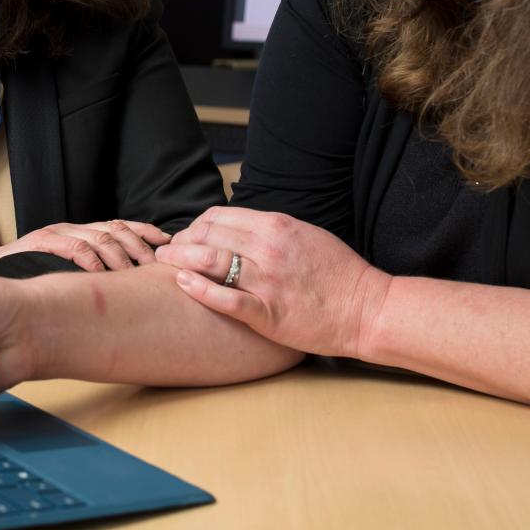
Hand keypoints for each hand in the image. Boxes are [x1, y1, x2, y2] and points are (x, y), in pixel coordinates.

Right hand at [0, 219, 168, 272]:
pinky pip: (74, 247)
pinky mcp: (41, 242)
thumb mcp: (66, 269)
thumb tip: (129, 283)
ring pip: (100, 238)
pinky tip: (104, 275)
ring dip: (121, 256)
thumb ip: (92, 268)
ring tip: (134, 274)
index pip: (121, 225)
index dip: (146, 231)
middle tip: (155, 267)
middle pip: (116, 230)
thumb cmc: (30, 276)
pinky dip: (92, 260)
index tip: (167, 242)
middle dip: (140, 247)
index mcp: (81, 232)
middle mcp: (72, 228)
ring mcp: (57, 233)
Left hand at [155, 206, 390, 358]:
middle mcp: (269, 248)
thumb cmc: (338, 274)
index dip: (195, 224)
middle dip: (181, 240)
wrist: (366, 308)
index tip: (187, 236)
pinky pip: (225, 299)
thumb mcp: (305, 235)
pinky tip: (181, 284)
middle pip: (208, 235)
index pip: (220, 216)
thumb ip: (270, 230)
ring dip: (179, 259)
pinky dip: (198, 290)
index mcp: (277, 226)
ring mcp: (268, 281)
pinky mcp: (269, 313)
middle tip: (166, 251)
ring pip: (211, 261)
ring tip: (163, 263)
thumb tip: (237, 227)